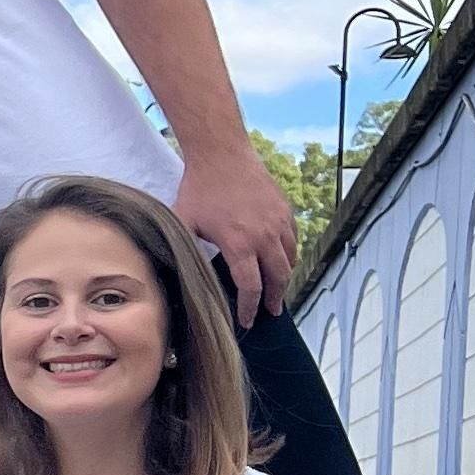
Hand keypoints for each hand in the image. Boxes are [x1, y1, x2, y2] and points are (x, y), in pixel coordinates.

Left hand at [174, 143, 296, 328]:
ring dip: (285, 278)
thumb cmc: (200, 189)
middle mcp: (264, 237)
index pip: (251, 288)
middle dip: (275, 299)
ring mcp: (278, 222)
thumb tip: (181, 274)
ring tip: (279, 290)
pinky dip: (290, 254)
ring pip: (290, 260)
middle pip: (278, 278)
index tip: (247, 320)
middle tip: (271, 312)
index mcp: (239, 245)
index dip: (249, 308)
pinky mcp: (285, 210)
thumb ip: (187, 251)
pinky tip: (283, 261)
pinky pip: (294, 240)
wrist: (221, 154)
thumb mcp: (185, 224)